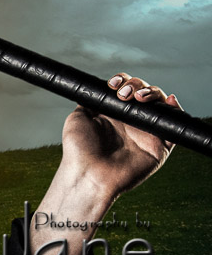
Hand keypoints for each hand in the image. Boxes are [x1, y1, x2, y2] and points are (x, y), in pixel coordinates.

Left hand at [58, 72, 177, 203]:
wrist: (87, 173)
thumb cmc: (79, 149)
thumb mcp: (79, 117)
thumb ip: (91, 101)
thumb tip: (95, 88)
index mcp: (113, 113)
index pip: (126, 89)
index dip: (124, 81)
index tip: (114, 84)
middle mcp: (131, 121)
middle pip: (144, 93)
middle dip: (137, 85)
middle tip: (124, 94)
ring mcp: (145, 133)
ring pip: (159, 106)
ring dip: (153, 94)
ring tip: (140, 97)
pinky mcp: (159, 147)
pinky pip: (174, 128)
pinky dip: (175, 112)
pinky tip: (169, 101)